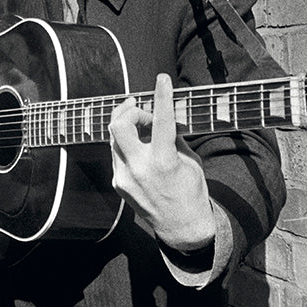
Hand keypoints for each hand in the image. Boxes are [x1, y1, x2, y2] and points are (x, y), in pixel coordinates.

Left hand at [108, 73, 215, 249]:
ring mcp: (124, 177)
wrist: (181, 227)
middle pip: (118, 125)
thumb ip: (174, 137)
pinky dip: (128, 146)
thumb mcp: (190, 160)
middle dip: (128, 110)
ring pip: (115, 139)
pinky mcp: (117, 184)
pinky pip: (117, 155)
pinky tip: (141, 149)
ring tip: (144, 127)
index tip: (162, 79)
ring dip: (128, 127)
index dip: (161, 96)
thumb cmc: (191, 191)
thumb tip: (163, 115)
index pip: (160, 120)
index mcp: (163, 162)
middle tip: (139, 106)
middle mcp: (139, 168)